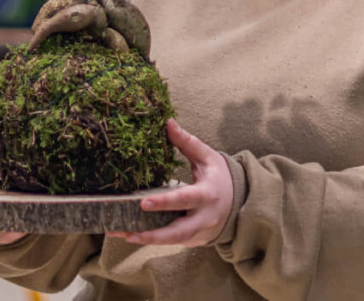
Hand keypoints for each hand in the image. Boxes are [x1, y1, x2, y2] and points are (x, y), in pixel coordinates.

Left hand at [107, 119, 233, 246]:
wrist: (238, 201)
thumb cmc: (219, 175)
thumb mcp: (207, 156)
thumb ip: (187, 142)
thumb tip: (168, 122)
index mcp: (207, 194)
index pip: (185, 199)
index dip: (165, 202)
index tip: (144, 203)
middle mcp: (204, 217)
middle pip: (179, 230)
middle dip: (154, 233)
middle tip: (129, 230)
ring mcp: (199, 232)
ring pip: (173, 240)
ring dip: (149, 240)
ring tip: (125, 235)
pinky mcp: (193, 239)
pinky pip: (172, 241)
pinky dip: (153, 240)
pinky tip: (132, 234)